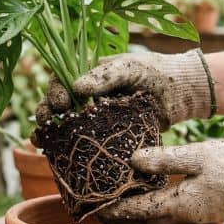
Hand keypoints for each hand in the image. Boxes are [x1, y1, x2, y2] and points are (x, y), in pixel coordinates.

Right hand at [35, 49, 214, 130]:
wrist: (183, 95)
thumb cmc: (156, 73)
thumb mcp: (130, 68)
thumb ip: (105, 76)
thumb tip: (76, 88)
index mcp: (90, 75)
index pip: (61, 81)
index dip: (54, 91)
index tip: (59, 103)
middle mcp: (89, 96)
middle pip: (57, 104)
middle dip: (46, 112)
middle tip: (46, 121)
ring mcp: (96, 117)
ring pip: (64, 124)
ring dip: (49, 132)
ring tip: (41, 141)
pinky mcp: (107, 136)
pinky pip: (83, 141)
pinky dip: (66, 148)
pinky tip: (54, 154)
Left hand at [97, 140, 223, 223]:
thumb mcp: (197, 156)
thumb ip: (164, 159)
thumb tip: (133, 160)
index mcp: (180, 204)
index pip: (139, 210)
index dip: (116, 209)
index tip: (96, 209)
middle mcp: (186, 217)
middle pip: (146, 221)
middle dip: (124, 219)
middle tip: (101, 213)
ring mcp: (198, 216)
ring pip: (160, 220)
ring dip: (140, 216)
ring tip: (121, 209)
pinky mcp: (207, 211)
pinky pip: (174, 215)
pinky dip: (157, 211)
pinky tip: (153, 200)